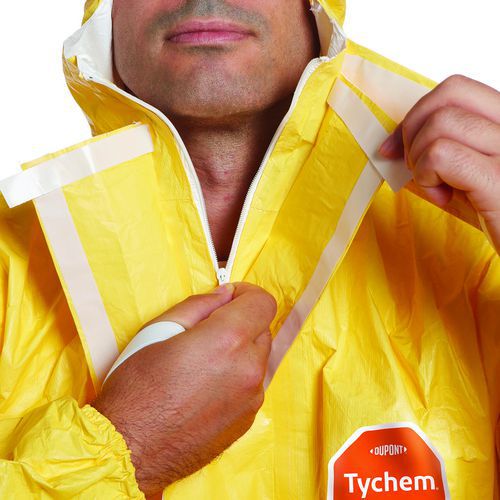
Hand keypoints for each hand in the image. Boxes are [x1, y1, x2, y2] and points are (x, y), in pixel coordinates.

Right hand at [92, 282, 276, 496]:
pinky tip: (205, 390)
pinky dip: (237, 379)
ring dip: (239, 352)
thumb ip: (199, 305)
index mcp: (227, 340)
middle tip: (207, 333)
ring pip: (257, 359)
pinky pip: (251, 386)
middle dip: (240, 323)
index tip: (230, 298)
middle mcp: (248, 369)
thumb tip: (225, 294)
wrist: (129, 450)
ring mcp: (252, 398)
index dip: (247, 293)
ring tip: (203, 365)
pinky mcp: (248, 420)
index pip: (263, 302)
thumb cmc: (136, 388)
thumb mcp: (158, 330)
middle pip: (262, 330)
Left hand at [379, 74, 499, 252]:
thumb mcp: (464, 176)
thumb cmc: (495, 213)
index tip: (393, 149)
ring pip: (440, 124)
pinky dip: (427, 176)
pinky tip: (443, 198)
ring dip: (421, 160)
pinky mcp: (499, 178)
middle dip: (413, 131)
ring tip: (438, 187)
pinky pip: (441, 155)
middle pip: (448, 94)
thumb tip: (392, 145)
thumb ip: (438, 152)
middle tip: (417, 169)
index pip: (455, 89)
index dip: (415, 115)